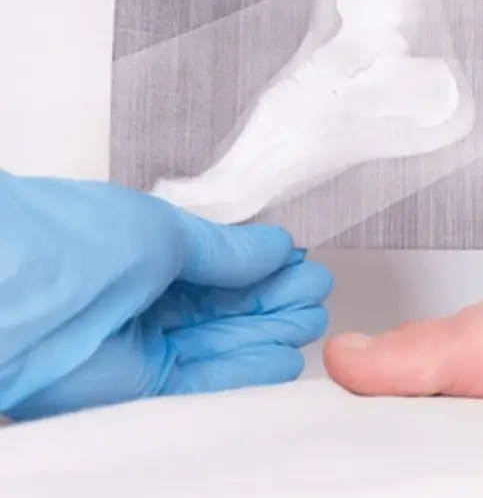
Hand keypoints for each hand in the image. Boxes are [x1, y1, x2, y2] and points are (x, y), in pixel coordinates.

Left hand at [0, 173, 330, 420]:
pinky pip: (202, 384)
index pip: (217, 265)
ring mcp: (139, 344)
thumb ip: (225, 250)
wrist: (4, 293)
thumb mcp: (162, 230)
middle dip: (274, 300)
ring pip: (219, 345)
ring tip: (311, 323)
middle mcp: (140, 299)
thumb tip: (274, 248)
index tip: (303, 264)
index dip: (264, 266)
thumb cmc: (63, 242)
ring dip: (267, 335)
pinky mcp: (137, 389)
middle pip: (224, 306)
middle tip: (316, 295)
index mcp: (141, 252)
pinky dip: (245, 373)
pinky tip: (282, 360)